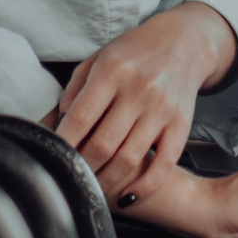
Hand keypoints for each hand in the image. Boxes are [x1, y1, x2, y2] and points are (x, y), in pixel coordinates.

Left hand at [50, 4, 234, 202]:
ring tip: (93, 189)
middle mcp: (139, 90)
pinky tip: (129, 195)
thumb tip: (57, 125)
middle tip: (71, 178)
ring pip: (129, 158)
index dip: (64, 144)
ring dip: (107, 181)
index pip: (81, 117)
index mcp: (113, 71)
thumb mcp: (99, 58)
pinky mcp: (182, 124)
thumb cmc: (134, 52)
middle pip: (103, 144)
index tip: (53, 160)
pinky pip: (164, 164)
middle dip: (82, 168)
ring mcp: (162, 109)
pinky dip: (145, 186)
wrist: (184, 42)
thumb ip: (76, 89)